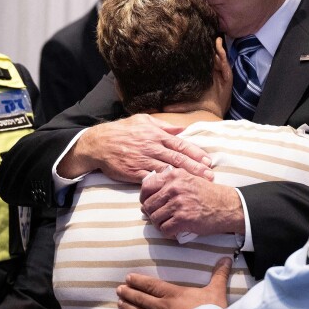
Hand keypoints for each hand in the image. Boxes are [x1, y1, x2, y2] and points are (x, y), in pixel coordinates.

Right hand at [58, 114, 212, 182]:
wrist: (99, 144)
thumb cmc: (121, 131)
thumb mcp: (142, 120)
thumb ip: (163, 125)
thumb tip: (181, 128)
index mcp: (156, 134)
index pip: (180, 144)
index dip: (196, 153)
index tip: (208, 160)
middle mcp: (152, 147)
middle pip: (179, 158)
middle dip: (196, 167)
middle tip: (210, 175)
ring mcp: (144, 160)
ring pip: (169, 170)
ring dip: (185, 177)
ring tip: (199, 183)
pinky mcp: (135, 173)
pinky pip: (153, 179)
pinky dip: (165, 184)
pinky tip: (176, 188)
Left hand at [117, 257, 232, 308]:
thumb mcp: (216, 290)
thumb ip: (219, 274)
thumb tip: (226, 259)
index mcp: (173, 294)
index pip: (151, 285)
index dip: (139, 281)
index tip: (128, 278)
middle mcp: (162, 308)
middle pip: (141, 299)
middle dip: (129, 293)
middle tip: (119, 289)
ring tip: (120, 304)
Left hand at [140, 167, 243, 236]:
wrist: (227, 206)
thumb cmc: (208, 194)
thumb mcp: (189, 178)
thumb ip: (170, 181)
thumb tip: (149, 191)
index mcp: (174, 176)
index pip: (146, 186)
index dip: (144, 198)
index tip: (148, 204)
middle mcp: (174, 188)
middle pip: (148, 205)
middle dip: (151, 214)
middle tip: (159, 217)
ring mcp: (178, 203)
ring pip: (155, 218)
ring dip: (159, 224)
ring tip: (167, 224)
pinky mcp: (183, 218)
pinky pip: (164, 229)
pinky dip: (167, 233)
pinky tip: (174, 231)